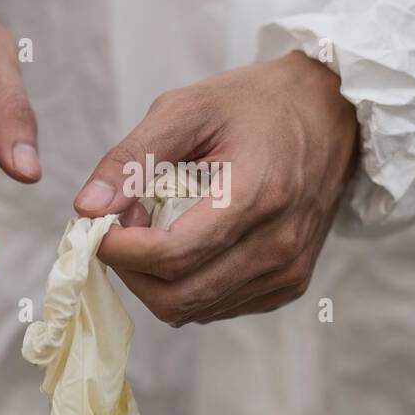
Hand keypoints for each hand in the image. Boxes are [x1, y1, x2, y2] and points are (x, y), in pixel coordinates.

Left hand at [73, 52, 356, 324]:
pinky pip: (217, 308)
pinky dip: (186, 286)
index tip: (96, 226)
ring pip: (194, 310)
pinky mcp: (290, 285)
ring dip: (155, 280)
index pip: (173, 255)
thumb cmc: (253, 104)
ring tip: (151, 231)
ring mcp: (289, 271)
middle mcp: (279, 244)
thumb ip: (132, 158)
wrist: (329, 114)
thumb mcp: (187, 109)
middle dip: (131, 271)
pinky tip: (185, 245)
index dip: (121, 250)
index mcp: (257, 194)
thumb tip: (86, 208)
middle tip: (119, 229)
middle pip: (178, 297)